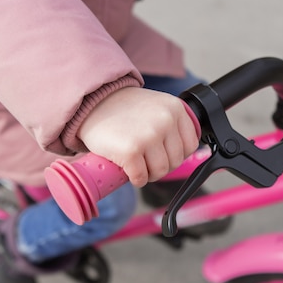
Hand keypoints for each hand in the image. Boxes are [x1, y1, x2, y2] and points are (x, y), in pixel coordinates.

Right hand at [77, 87, 198, 186]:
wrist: (92, 104)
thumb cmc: (122, 109)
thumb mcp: (156, 106)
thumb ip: (171, 123)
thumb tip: (184, 153)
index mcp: (175, 108)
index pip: (190, 145)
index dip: (175, 154)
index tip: (162, 153)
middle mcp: (165, 121)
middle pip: (175, 161)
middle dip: (160, 165)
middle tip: (145, 159)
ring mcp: (149, 136)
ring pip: (160, 171)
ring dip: (148, 174)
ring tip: (136, 163)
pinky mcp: (131, 151)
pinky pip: (141, 177)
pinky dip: (135, 179)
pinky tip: (128, 169)